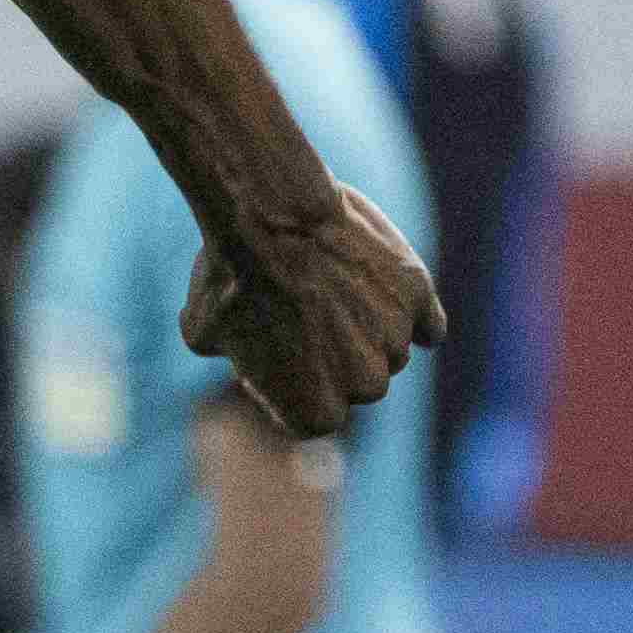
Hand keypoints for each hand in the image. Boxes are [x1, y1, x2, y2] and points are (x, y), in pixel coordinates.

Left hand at [177, 178, 435, 445]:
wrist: (267, 216)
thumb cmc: (229, 277)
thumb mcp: (202, 332)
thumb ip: (236, 357)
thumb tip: (245, 352)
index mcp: (314, 415)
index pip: (309, 411)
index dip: (287, 380)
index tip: (270, 346)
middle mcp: (365, 388)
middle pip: (356, 381)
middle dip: (333, 355)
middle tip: (302, 310)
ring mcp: (396, 340)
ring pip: (389, 346)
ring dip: (367, 327)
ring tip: (328, 283)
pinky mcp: (418, 295)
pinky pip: (429, 322)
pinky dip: (419, 316)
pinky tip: (399, 302)